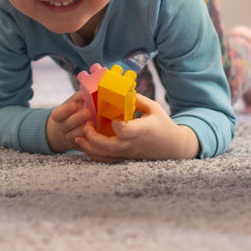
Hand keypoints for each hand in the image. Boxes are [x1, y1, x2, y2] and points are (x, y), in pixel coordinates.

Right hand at [46, 93, 93, 152]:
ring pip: (74, 136)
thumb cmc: (71, 113)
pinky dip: (88, 141)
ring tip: (92, 123)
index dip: (66, 110)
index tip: (75, 105)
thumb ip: (79, 97)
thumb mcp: (71, 103)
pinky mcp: (78, 147)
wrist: (63, 132)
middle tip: (88, 113)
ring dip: (83, 130)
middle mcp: (61, 128)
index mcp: (57, 116)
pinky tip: (95, 135)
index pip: (58, 114)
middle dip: (77, 118)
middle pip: (67, 124)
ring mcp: (69, 139)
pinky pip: (82, 145)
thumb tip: (89, 91)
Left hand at [73, 94, 199, 160]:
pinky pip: (107, 160)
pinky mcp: (125, 157)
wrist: (172, 146)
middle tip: (85, 125)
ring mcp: (128, 153)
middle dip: (93, 137)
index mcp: (141, 130)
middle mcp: (132, 144)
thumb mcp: (154, 108)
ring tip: (78, 138)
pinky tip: (86, 147)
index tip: (113, 118)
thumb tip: (119, 90)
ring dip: (89, 147)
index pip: (124, 131)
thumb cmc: (163, 124)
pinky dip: (95, 155)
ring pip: (105, 155)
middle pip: (109, 146)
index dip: (116, 125)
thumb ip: (136, 99)